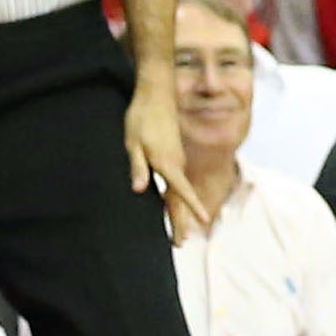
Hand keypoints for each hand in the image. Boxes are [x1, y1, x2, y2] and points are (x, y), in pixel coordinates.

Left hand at [126, 66, 202, 241]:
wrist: (155, 94)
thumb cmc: (141, 118)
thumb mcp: (133, 143)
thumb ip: (137, 166)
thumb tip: (139, 189)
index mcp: (166, 163)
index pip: (180, 191)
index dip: (190, 208)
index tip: (202, 223)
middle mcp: (176, 163)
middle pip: (182, 197)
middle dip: (182, 219)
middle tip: (181, 241)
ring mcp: (176, 158)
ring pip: (180, 190)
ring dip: (179, 210)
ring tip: (179, 229)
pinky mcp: (173, 154)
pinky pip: (177, 182)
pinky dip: (177, 197)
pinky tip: (171, 204)